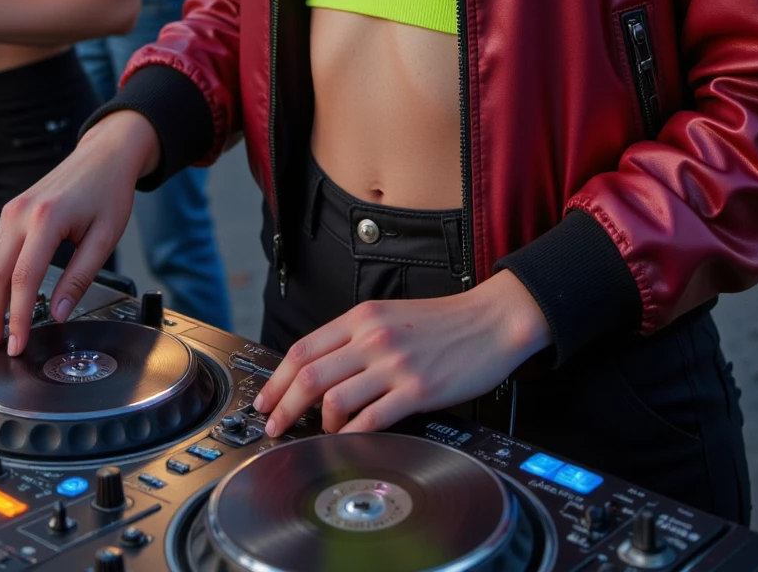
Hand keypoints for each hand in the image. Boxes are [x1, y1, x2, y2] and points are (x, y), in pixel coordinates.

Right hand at [0, 111, 160, 354]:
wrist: (106, 154)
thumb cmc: (109, 189)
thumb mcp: (105, 237)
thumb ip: (80, 278)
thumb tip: (57, 313)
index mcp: (46, 218)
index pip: (23, 279)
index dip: (17, 318)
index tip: (18, 344)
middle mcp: (21, 213)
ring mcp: (11, 210)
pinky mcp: (10, 211)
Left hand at [254, 270, 550, 435]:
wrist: (491, 321)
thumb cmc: (444, 322)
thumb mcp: (391, 316)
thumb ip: (356, 339)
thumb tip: (321, 371)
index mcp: (362, 317)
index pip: (303, 349)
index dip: (277, 379)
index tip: (266, 400)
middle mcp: (372, 337)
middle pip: (309, 375)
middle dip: (284, 407)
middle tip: (274, 426)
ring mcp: (393, 364)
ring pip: (333, 398)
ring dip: (319, 424)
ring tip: (319, 434)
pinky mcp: (416, 391)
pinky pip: (370, 420)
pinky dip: (351, 436)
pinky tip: (348, 442)